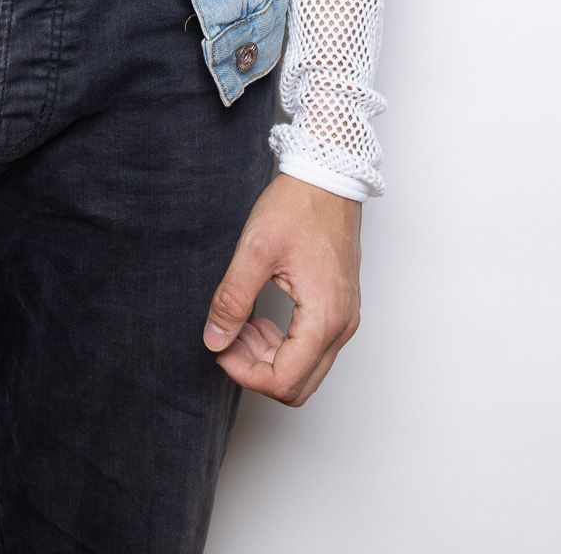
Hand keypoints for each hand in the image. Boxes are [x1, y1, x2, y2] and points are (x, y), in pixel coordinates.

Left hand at [202, 172, 361, 404]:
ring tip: (241, 323)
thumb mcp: (255, 250)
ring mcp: (345, 318)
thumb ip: (232, 298)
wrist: (328, 176)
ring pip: (306, 369)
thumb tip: (215, 339)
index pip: (285, 380)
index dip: (245, 373)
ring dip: (268, 357)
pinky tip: (260, 318)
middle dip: (256, 369)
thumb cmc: (297, 206)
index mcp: (325, 317)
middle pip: (299, 384)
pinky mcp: (341, 307)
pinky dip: (283, 343)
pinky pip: (313, 348)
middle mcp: (342, 325)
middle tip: (228, 336)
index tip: (221, 347)